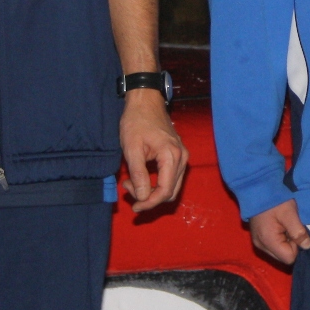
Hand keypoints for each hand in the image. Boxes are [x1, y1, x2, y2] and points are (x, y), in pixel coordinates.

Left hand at [118, 92, 187, 212]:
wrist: (145, 101)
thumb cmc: (136, 122)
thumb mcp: (132, 148)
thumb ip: (138, 174)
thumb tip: (142, 197)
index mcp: (171, 156)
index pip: (165, 191)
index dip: (149, 203)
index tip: (134, 207)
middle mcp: (182, 158)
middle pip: (170, 192)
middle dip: (149, 197)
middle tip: (128, 188)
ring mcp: (182, 156)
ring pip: (171, 186)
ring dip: (151, 191)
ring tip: (131, 182)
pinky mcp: (178, 155)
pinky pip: (170, 177)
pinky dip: (155, 182)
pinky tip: (139, 176)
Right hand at [250, 199, 309, 264]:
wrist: (257, 189)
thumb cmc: (274, 201)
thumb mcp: (290, 214)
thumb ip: (298, 232)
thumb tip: (307, 246)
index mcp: (268, 241)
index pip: (289, 258)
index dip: (296, 246)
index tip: (295, 231)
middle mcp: (261, 246)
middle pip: (283, 257)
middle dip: (291, 244)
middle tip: (290, 227)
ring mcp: (258, 243)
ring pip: (278, 252)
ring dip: (285, 241)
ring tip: (284, 225)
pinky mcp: (258, 238)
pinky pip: (273, 246)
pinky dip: (279, 239)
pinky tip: (278, 226)